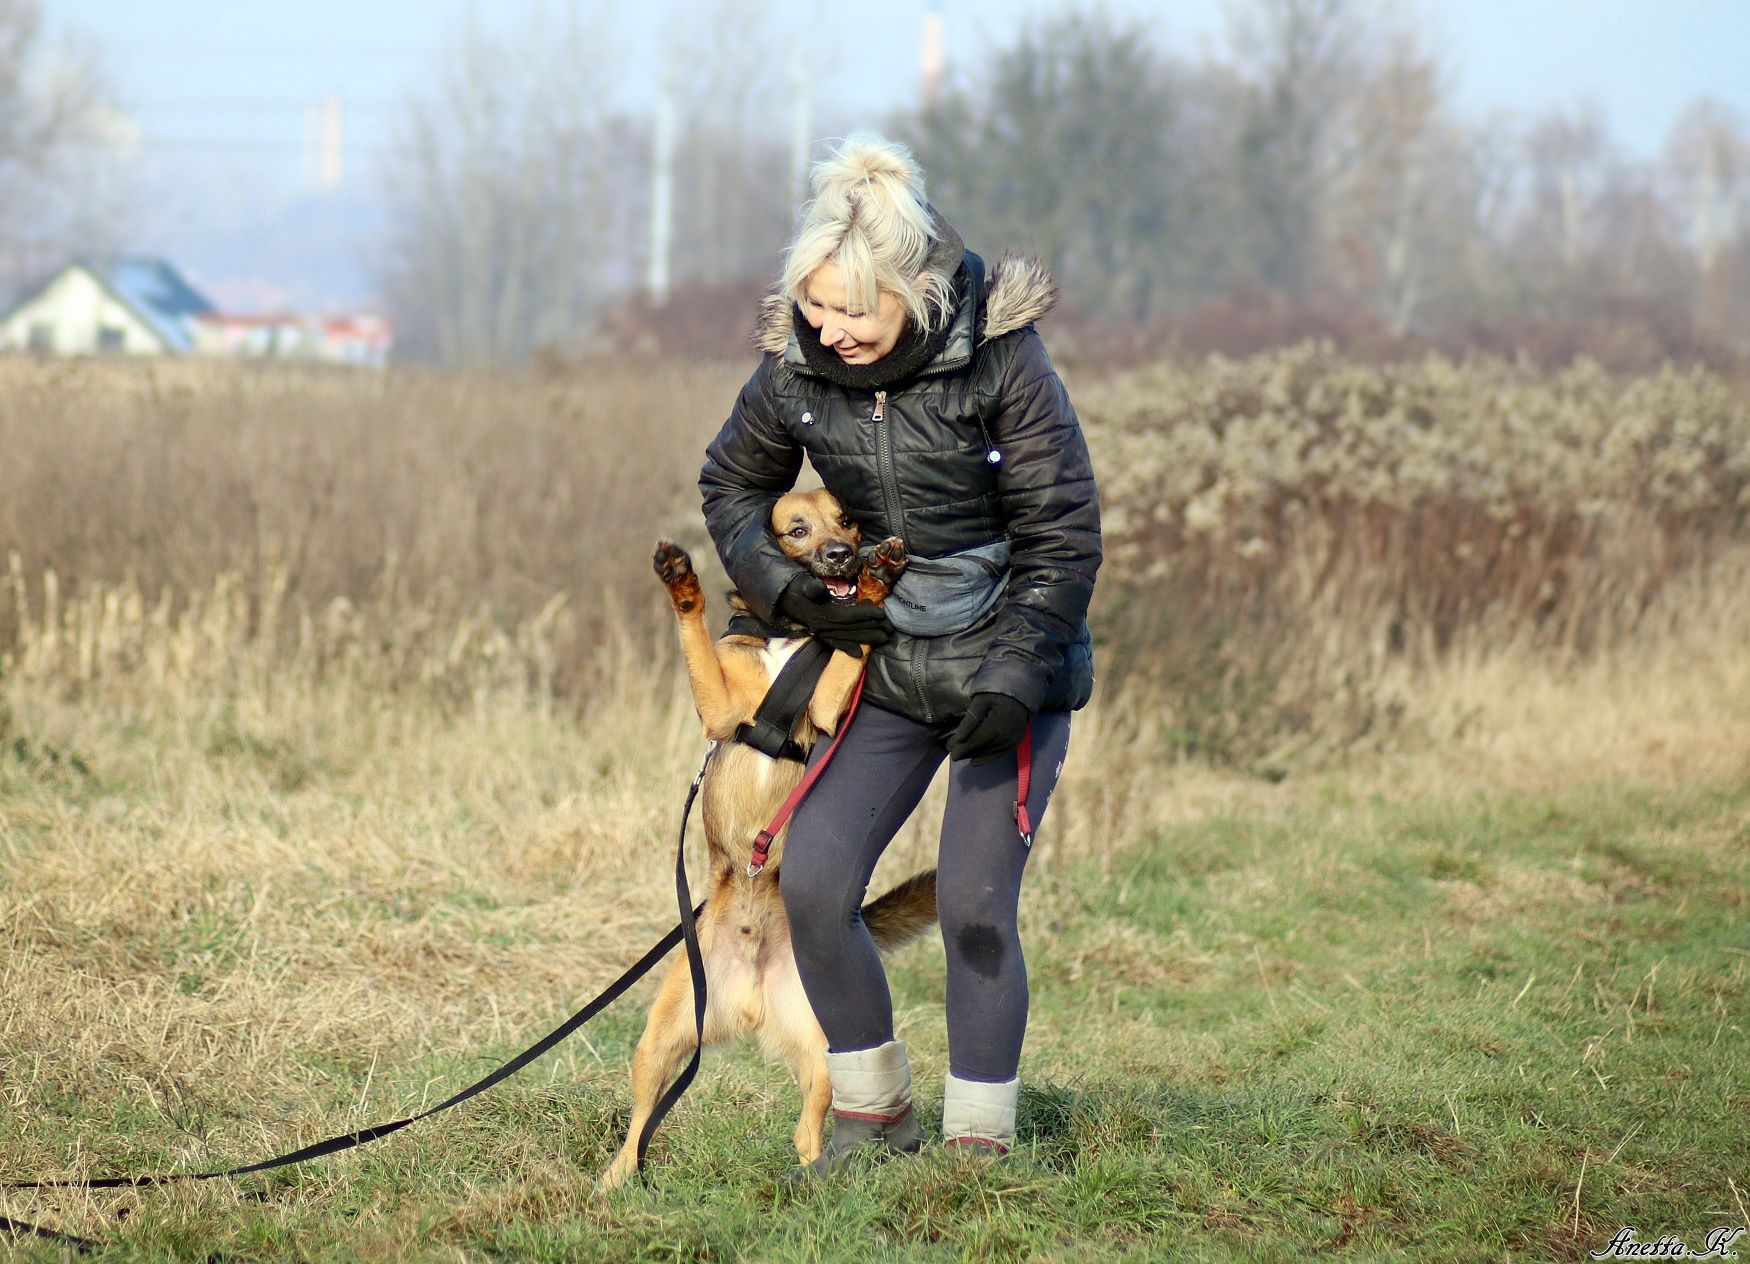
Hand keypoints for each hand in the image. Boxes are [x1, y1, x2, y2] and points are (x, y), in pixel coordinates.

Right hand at [777, 573, 892, 654]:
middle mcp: (822, 626)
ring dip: (866, 639)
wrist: (783, 599)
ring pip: (847, 638)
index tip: (881, 613)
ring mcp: (822, 632)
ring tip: (883, 639)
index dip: (865, 615)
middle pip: (851, 630)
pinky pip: (835, 644)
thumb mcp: (802, 583)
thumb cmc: (797, 588)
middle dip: (872, 629)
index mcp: (821, 613)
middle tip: (890, 629)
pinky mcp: (821, 635)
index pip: (847, 616)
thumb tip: (817, 588)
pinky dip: (847, 648)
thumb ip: (810, 586)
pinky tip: (860, 654)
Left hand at [947, 692, 1032, 764]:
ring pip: (988, 754)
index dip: (960, 747)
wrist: (1020, 696)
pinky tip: (974, 761)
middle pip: (980, 750)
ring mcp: (1011, 743)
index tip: (948, 747)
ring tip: (961, 754)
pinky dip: (985, 759)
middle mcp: (1005, 738)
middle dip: (964, 752)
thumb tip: (960, 738)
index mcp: (996, 727)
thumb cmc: (997, 695)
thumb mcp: (981, 701)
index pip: (974, 742)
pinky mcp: (1015, 744)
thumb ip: (971, 719)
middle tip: (952, 753)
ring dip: (973, 755)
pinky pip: (998, 755)